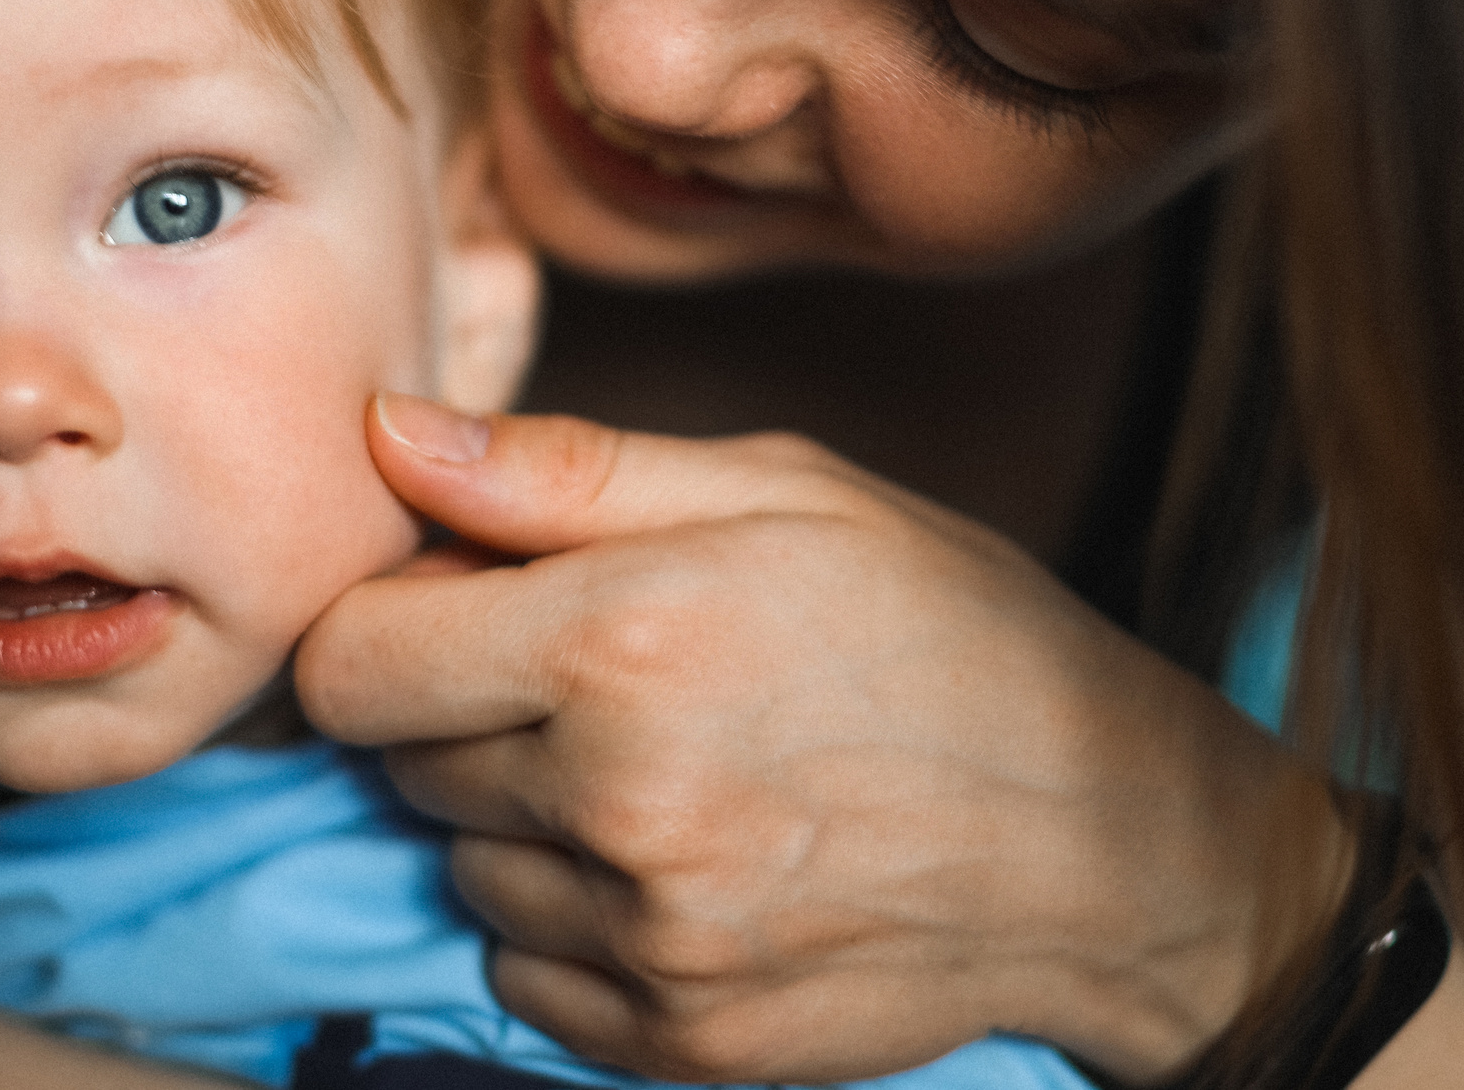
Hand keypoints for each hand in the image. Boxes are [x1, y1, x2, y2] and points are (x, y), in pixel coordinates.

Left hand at [296, 396, 1347, 1084]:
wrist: (1114, 844)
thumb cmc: (953, 631)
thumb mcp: (782, 489)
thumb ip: (560, 470)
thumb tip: (382, 435)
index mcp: (624, 638)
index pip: (349, 661)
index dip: (394, 622)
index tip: (468, 605)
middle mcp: (617, 803)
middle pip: (399, 764)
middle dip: (466, 711)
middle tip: (604, 677)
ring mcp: (646, 940)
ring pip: (463, 870)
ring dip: (523, 821)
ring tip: (663, 768)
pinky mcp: (674, 1041)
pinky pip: (523, 973)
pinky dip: (573, 921)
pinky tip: (685, 862)